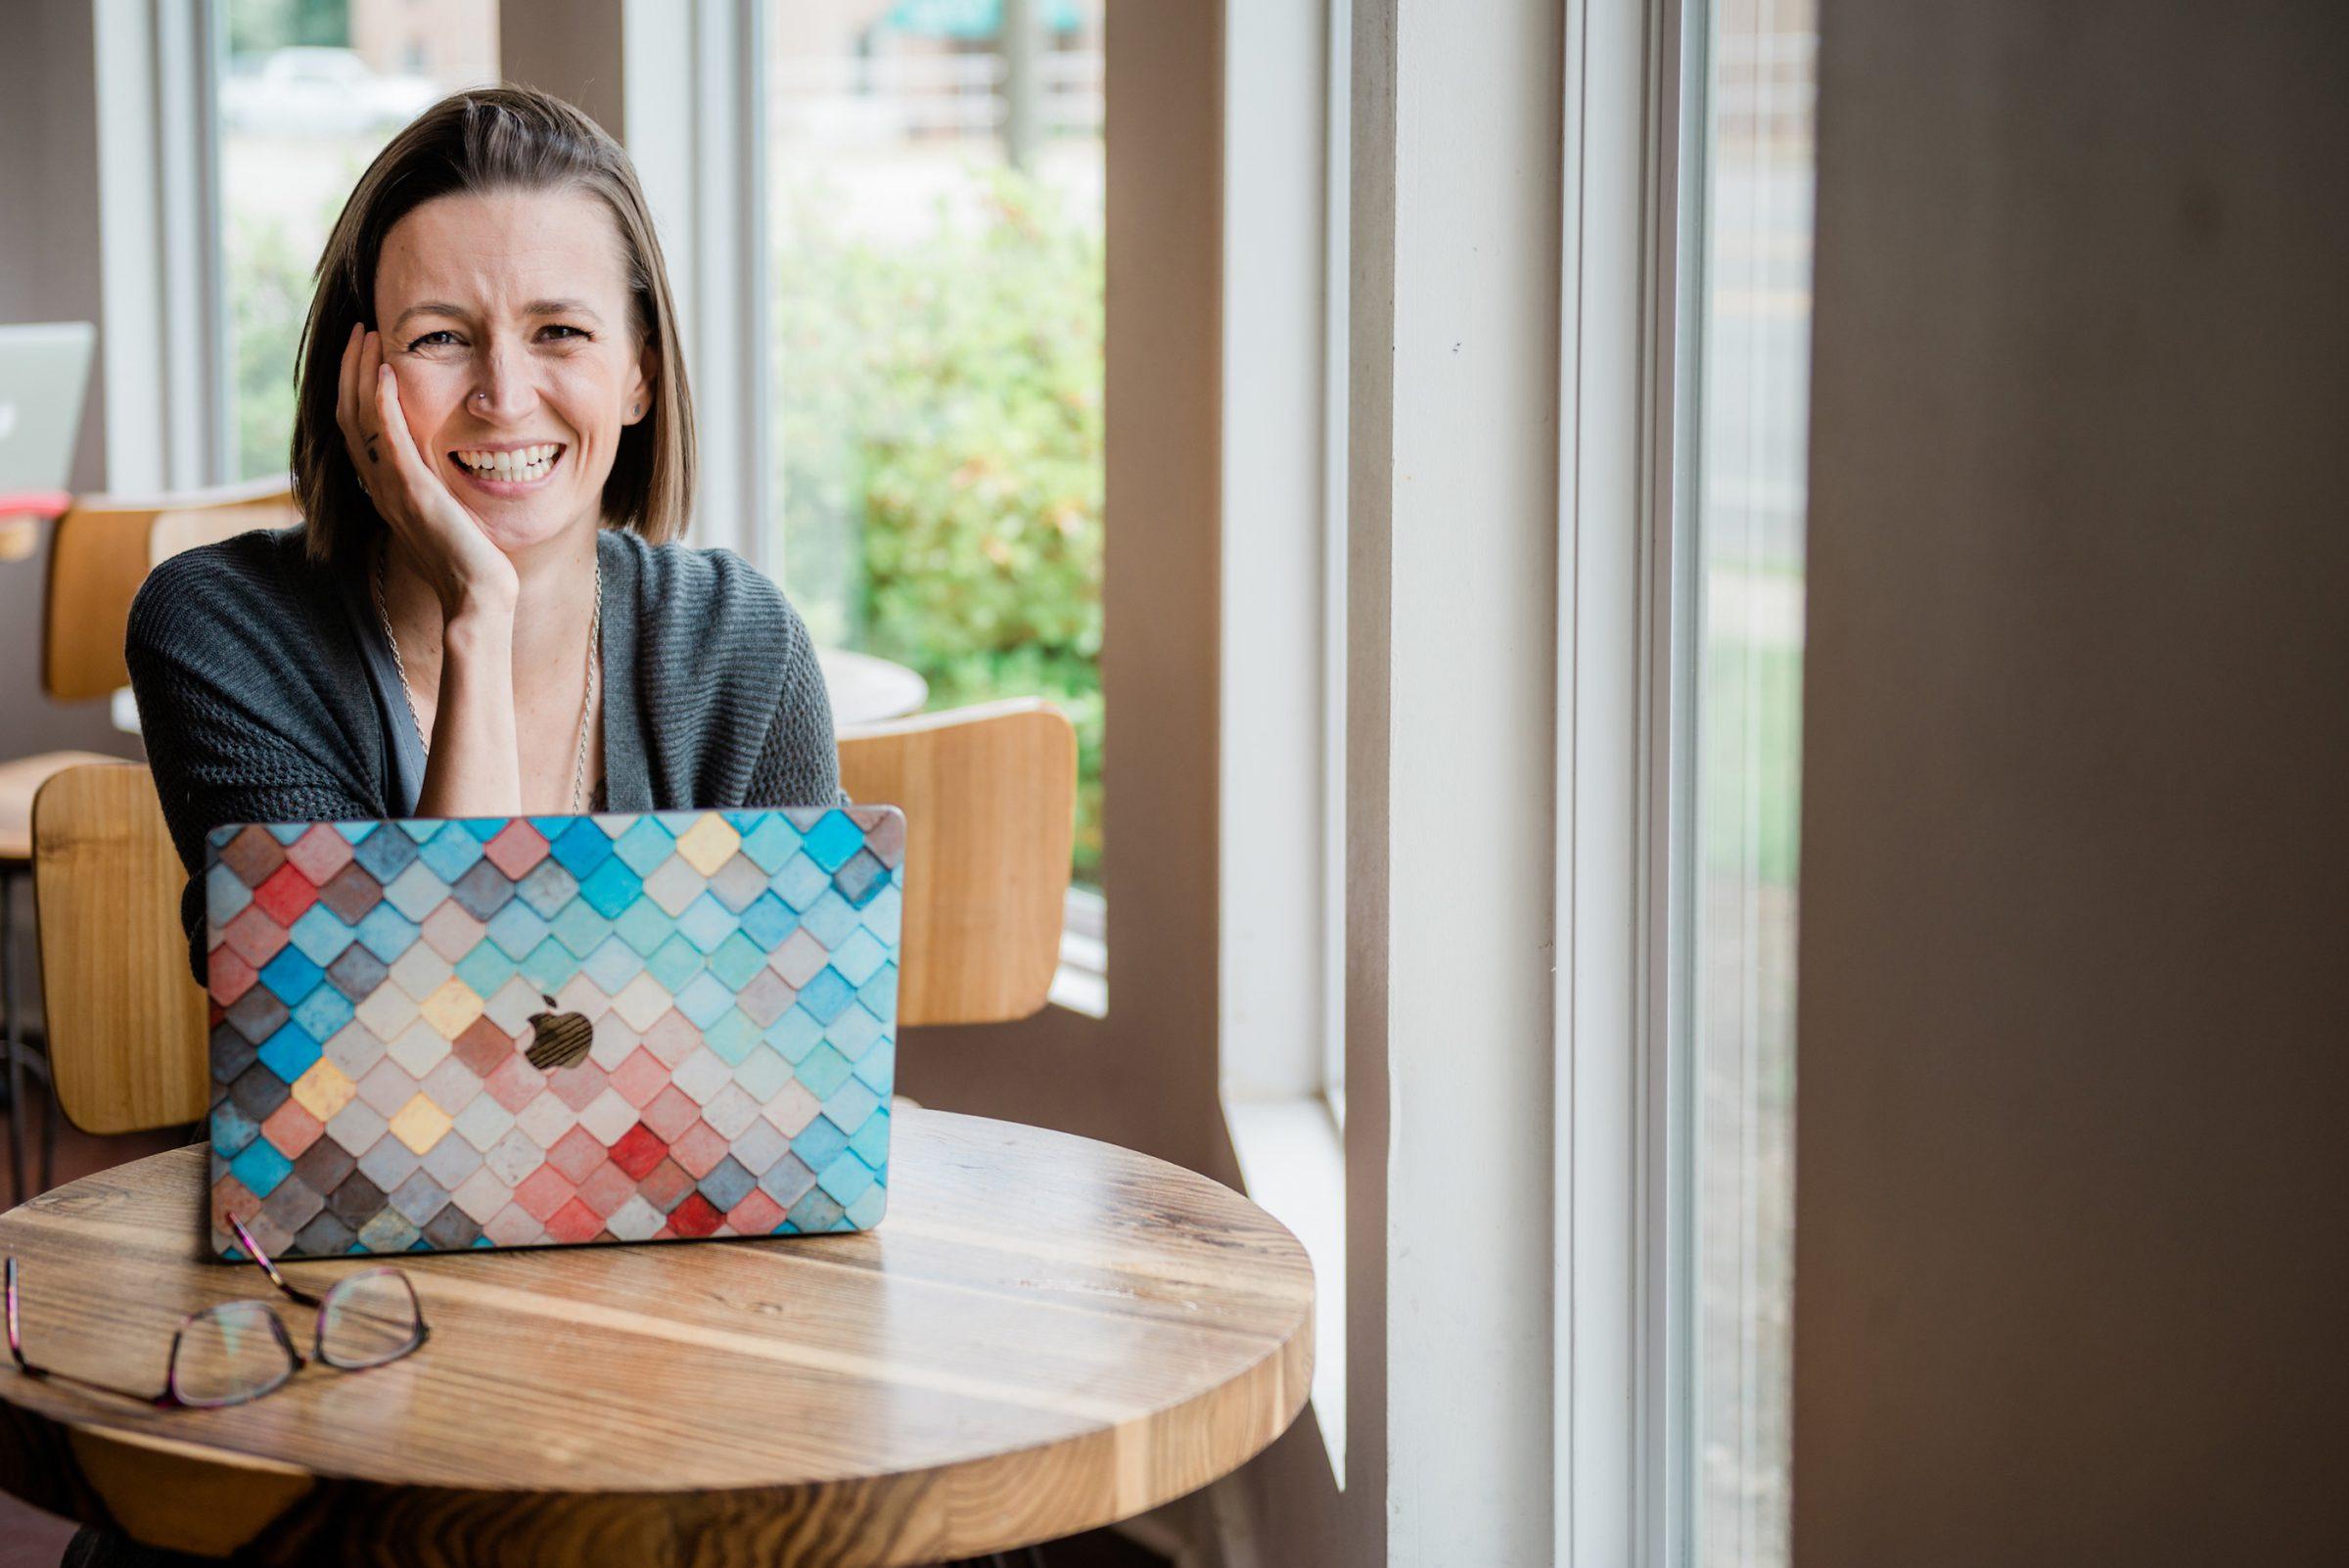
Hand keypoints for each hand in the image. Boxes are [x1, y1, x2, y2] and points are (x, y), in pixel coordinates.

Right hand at [336, 323, 516, 616]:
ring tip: (367, 336)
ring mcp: (394, 489)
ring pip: (359, 419)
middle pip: (347, 415)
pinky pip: (389, 439)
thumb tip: (450, 472)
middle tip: (359, 331)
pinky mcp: (414, 492)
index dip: (354, 388)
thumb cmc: (473, 565)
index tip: (367, 354)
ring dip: (360, 373)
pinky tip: (385, 371)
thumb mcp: (450, 517)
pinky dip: (382, 403)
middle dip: (350, 369)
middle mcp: (380, 487)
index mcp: (386, 491)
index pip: (357, 429)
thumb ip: (439, 490)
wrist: (478, 599)